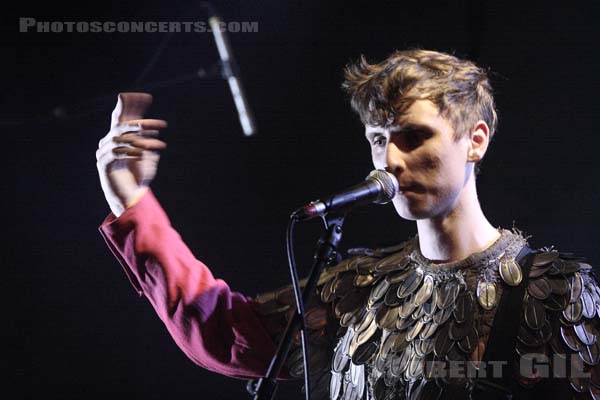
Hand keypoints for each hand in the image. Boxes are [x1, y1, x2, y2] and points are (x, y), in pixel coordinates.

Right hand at [96, 93, 167, 216]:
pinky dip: (130, 153)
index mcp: (119, 139)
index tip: (146, 96)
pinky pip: (116, 154)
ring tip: (157, 144)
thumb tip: (153, 131)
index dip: (131, 105)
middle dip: (143, 124)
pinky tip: (142, 155)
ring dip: (141, 141)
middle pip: (124, 126)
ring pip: (121, 140)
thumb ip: (149, 143)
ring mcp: (104, 153)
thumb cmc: (138, 178)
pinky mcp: (104, 165)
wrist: (130, 199)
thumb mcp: (148, 157)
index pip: (123, 117)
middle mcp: (109, 142)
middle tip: (161, 125)